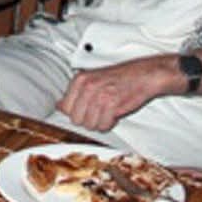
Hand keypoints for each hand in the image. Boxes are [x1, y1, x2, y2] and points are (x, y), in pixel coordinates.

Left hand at [56, 57, 181, 132]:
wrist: (141, 75)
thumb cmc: (117, 78)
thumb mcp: (90, 79)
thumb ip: (74, 93)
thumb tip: (59, 106)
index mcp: (79, 80)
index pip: (64, 108)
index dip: (75, 113)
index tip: (85, 110)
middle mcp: (87, 87)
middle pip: (76, 119)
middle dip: (87, 119)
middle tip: (98, 111)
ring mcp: (99, 96)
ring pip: (89, 124)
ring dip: (99, 122)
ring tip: (107, 111)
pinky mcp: (112, 105)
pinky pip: (103, 126)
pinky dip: (109, 124)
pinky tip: (114, 114)